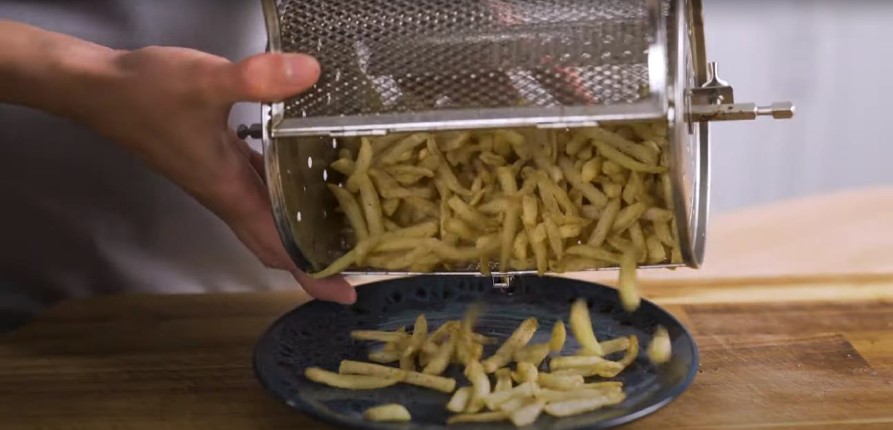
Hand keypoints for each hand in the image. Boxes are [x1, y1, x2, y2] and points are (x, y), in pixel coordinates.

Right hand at [79, 47, 355, 303]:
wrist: (96, 88)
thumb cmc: (146, 92)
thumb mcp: (204, 82)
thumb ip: (255, 80)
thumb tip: (310, 73)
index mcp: (229, 192)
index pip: (277, 247)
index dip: (311, 275)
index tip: (346, 295)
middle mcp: (226, 194)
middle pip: (273, 245)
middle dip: (312, 265)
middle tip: (355, 269)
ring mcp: (219, 179)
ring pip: (266, 220)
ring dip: (300, 233)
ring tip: (342, 230)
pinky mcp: (215, 160)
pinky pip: (258, 190)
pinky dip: (283, 197)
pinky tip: (304, 177)